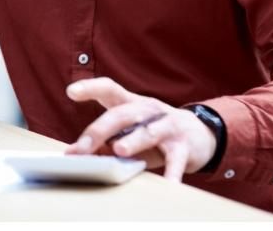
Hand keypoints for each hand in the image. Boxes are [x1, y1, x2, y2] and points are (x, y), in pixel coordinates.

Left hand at [64, 77, 216, 181]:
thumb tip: (72, 153)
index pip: (109, 89)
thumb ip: (103, 141)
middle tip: (84, 146)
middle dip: (101, 130)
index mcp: (131, 103)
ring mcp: (168, 126)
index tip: (71, 92)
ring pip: (149, 131)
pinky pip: (177, 160)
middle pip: (123, 114)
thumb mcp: (129, 133)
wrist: (200, 134)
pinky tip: (167, 185)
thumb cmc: (153, 134)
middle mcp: (150, 109)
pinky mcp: (185, 146)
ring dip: (134, 140)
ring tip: (119, 150)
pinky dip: (172, 173)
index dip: (91, 88)